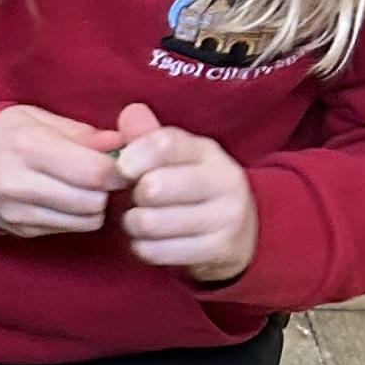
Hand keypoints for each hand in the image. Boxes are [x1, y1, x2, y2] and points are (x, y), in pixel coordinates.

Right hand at [0, 104, 124, 236]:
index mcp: (27, 147)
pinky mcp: (19, 230)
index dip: (119, 170)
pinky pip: (67, 229)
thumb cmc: (1, 133)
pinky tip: (64, 198)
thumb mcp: (37, 118)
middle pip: (93, 201)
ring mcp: (17, 212)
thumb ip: (81, 132)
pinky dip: (75, 216)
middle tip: (102, 175)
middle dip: (107, 189)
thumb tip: (120, 143)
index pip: (93, 171)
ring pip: (85, 221)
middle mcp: (20, 184)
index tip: (122, 163)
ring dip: (94, 205)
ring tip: (83, 187)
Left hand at [112, 104, 257, 282]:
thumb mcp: (178, 158)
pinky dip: (143, 247)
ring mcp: (225, 218)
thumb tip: (129, 113)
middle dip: (132, 196)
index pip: (166, 144)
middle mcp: (224, 181)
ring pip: (152, 222)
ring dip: (133, 224)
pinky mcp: (218, 250)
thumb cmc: (192, 188)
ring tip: (138, 221)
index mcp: (208, 152)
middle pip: (155, 186)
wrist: (242, 232)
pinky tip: (149, 241)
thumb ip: (149, 136)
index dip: (135, 155)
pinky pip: (157, 251)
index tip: (122, 168)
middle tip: (133, 200)